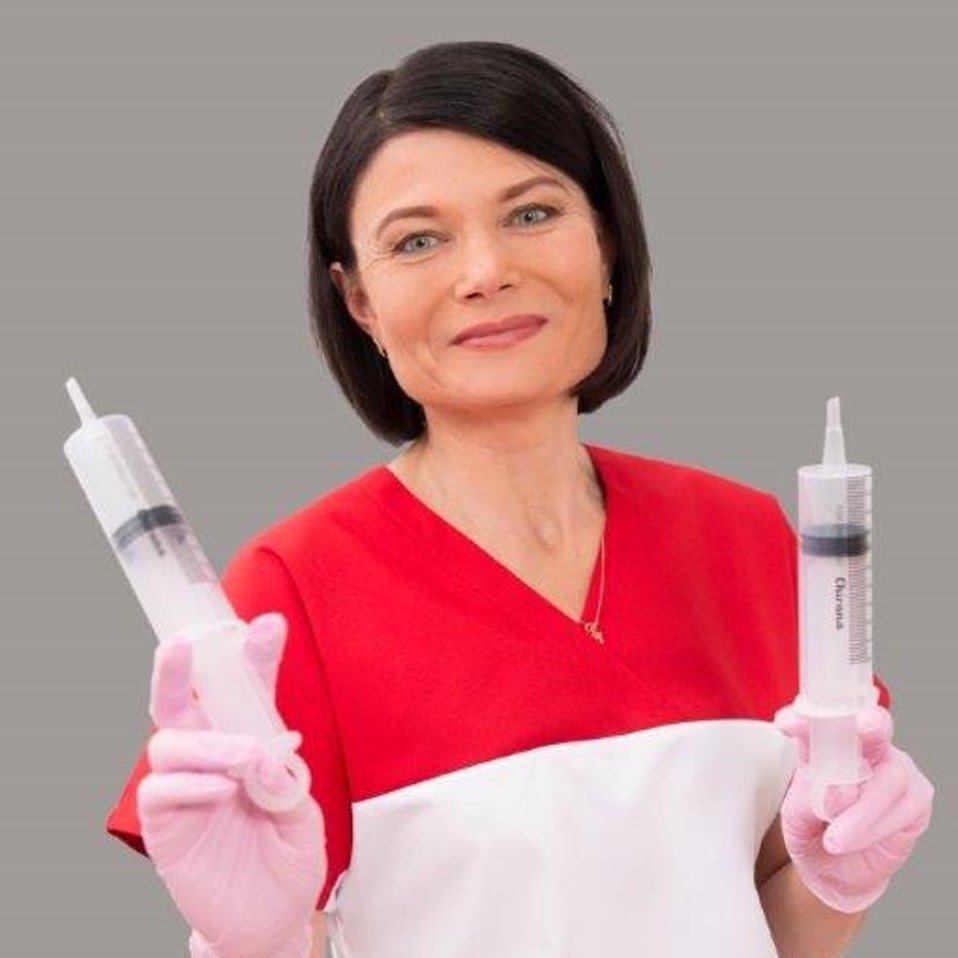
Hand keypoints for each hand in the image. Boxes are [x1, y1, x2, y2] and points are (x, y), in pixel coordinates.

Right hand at [137, 613, 326, 957]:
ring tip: (240, 759)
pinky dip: (190, 783)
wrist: (272, 920)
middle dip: (175, 669)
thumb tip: (259, 755)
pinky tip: (220, 790)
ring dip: (206, 743)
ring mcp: (186, 788)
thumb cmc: (287, 861)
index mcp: (250, 744)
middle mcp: (211, 757)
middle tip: (182, 643)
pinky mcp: (166, 823)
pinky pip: (161, 790)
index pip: (246, 693)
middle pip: (180, 702)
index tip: (269, 625)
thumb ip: (284, 783)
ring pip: (169, 741)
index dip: (254, 658)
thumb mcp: (304, 818)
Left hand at [773, 703, 932, 913]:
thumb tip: (841, 790)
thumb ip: (811, 801)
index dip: (805, 719)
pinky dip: (877, 825)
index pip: (817, 722)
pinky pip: (905, 804)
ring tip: (834, 840)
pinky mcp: (916, 796)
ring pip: (891, 776)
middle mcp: (862, 747)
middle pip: (874, 725)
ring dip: (862, 812)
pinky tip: (856, 838)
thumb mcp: (797, 817)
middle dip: (871, 723)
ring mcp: (892, 767)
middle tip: (863, 725)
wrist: (832, 870)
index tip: (786, 724)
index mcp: (824, 741)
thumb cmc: (811, 830)